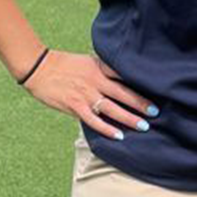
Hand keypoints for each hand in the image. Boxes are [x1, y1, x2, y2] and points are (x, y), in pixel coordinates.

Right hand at [23, 50, 157, 140]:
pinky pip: (93, 120)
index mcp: (100, 68)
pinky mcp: (74, 106)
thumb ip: (105, 69)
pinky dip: (106, 128)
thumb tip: (122, 75)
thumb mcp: (89, 61)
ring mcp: (86, 94)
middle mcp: (96, 81)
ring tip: (143, 126)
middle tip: (155, 112)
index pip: (125, 76)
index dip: (141, 83)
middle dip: (140, 103)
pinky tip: (118, 135)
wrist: (40, 68)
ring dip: (128, 118)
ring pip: (112, 108)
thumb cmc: (65, 64)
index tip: (157, 89)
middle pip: (123, 93)